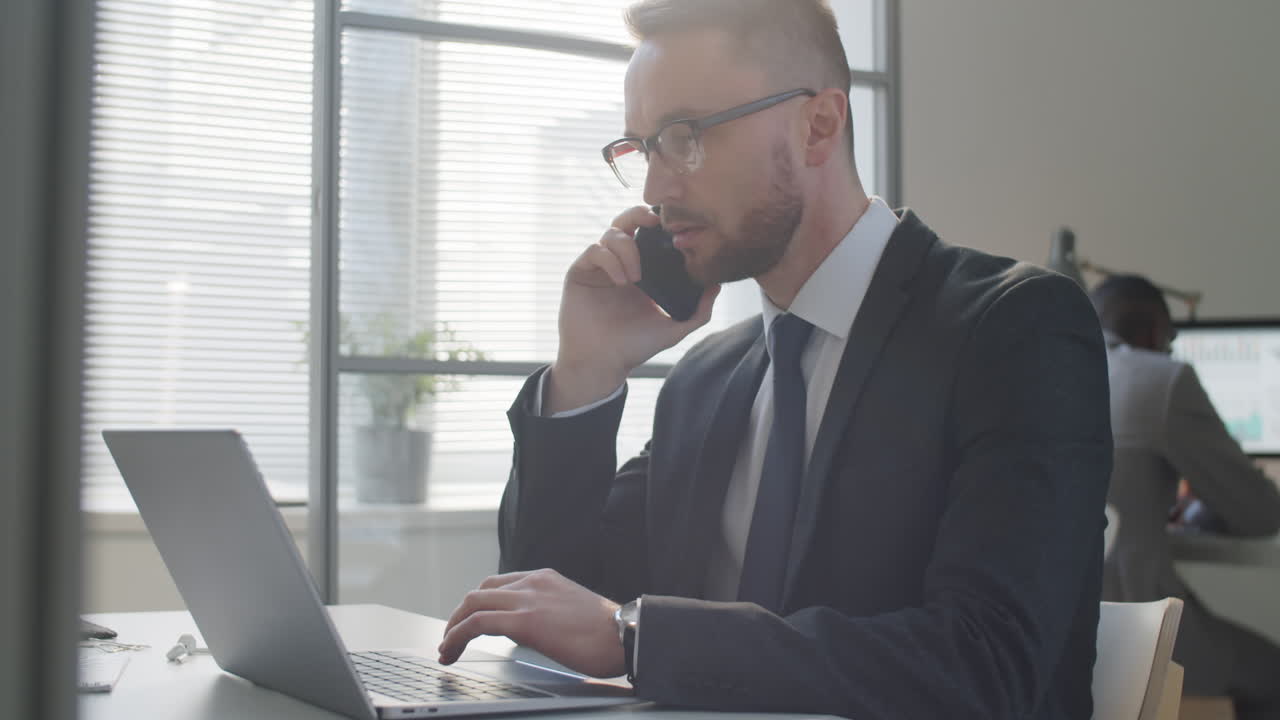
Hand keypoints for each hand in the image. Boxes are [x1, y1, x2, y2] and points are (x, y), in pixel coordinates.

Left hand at [437, 569, 626, 678]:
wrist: (627, 634)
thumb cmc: (610, 633)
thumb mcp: (573, 612)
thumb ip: (549, 613)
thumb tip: (534, 632)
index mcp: (545, 578)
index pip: (499, 584)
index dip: (478, 605)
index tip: (470, 624)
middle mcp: (533, 582)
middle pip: (480, 592)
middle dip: (459, 616)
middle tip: (451, 638)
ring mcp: (527, 599)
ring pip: (472, 604)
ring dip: (453, 627)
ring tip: (447, 648)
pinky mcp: (524, 621)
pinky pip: (477, 623)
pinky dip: (457, 636)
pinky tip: (451, 651)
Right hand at [547, 206, 718, 412]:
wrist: (603, 362)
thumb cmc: (634, 346)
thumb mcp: (674, 328)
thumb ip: (699, 311)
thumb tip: (717, 286)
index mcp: (641, 270)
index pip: (648, 234)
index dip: (658, 224)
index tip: (674, 227)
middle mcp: (619, 263)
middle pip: (627, 221)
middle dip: (639, 214)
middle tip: (654, 223)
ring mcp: (599, 266)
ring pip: (611, 233)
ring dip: (627, 250)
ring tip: (636, 278)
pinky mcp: (580, 271)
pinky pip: (594, 250)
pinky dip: (610, 260)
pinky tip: (621, 280)